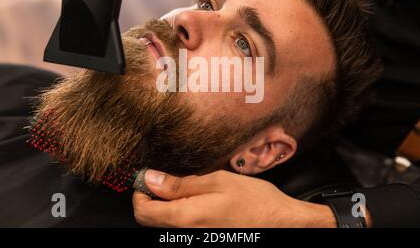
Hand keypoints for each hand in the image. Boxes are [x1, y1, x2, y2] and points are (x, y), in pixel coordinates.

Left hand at [132, 169, 337, 227]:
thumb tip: (151, 180)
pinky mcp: (202, 240)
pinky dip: (179, 215)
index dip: (140, 192)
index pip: (143, 211)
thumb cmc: (254, 201)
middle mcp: (185, 236)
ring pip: (163, 226)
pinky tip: (195, 204)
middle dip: (152, 200)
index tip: (149, 179)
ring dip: (166, 208)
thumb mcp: (216, 182)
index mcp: (186, 218)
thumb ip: (180, 184)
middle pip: (150, 221)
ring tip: (185, 192)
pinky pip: (179, 230)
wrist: (279, 223)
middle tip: (166, 182)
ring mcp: (194, 240)